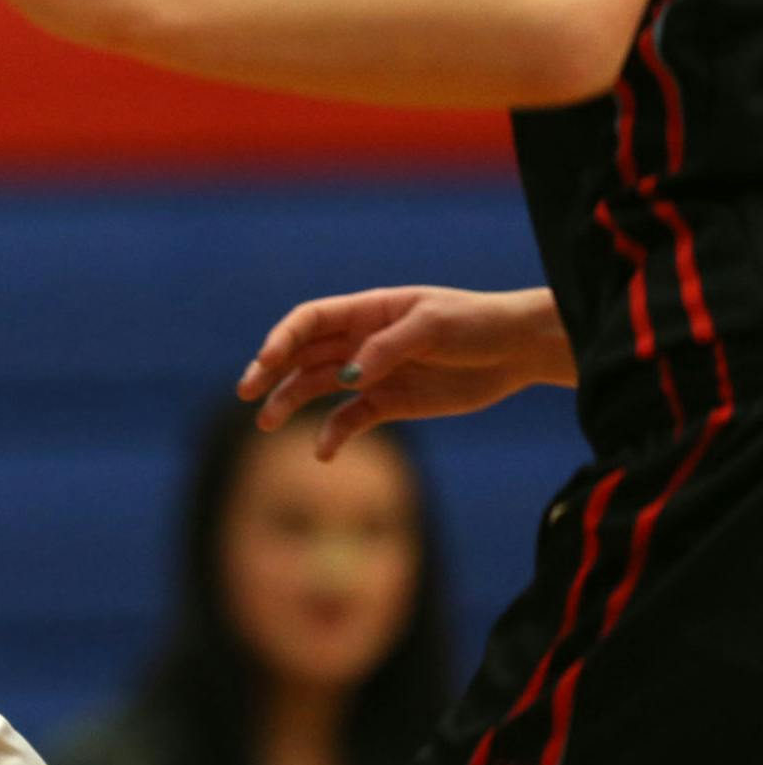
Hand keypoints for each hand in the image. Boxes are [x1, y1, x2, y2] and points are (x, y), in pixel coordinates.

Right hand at [237, 286, 572, 458]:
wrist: (518, 350)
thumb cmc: (476, 323)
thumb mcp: (433, 326)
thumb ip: (387, 348)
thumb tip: (347, 376)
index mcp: (367, 311)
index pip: (310, 320)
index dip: (282, 338)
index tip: (266, 362)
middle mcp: (361, 341)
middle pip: (302, 355)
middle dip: (270, 371)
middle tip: (246, 392)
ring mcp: (372, 373)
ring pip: (317, 387)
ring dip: (289, 402)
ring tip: (266, 422)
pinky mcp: (390, 403)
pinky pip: (351, 419)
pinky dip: (334, 435)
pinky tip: (324, 452)